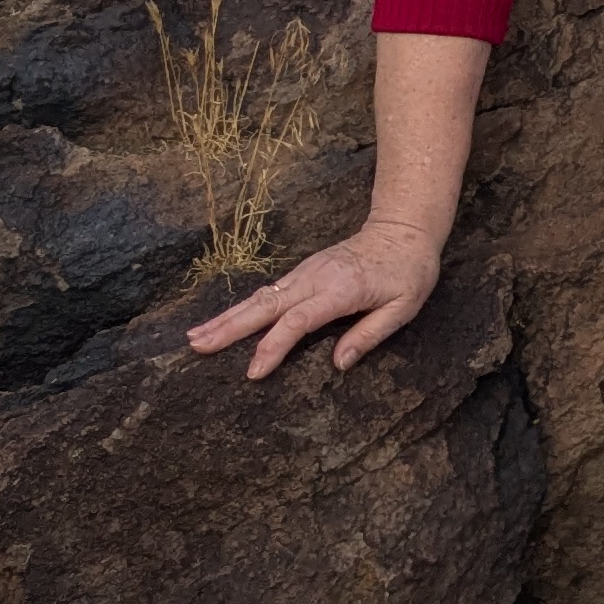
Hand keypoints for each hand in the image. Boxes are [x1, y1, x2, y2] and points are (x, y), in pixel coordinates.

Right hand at [185, 223, 442, 378]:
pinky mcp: (303, 272)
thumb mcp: (404, 307)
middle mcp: (316, 279)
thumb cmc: (409, 272)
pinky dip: (242, 308)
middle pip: (266, 306)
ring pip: (260, 298)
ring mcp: (306, 273)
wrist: (405, 230)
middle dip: (229, 328)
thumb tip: (339, 363)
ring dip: (227, 318)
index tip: (253, 372)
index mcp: (341, 290)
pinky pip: (268, 293)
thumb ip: (370, 334)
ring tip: (195, 338)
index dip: (273, 347)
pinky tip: (222, 322)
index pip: (298, 321)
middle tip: (197, 347)